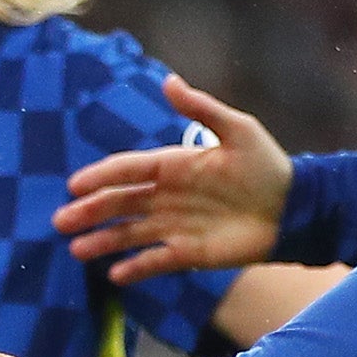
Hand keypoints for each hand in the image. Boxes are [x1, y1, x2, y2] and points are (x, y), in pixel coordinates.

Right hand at [58, 78, 291, 283]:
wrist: (296, 209)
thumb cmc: (268, 167)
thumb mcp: (238, 130)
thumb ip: (201, 109)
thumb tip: (168, 80)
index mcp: (175, 165)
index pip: (129, 170)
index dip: (101, 176)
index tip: (75, 185)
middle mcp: (168, 196)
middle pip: (120, 203)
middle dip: (90, 211)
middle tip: (61, 220)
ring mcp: (176, 226)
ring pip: (130, 234)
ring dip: (103, 241)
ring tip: (76, 250)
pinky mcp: (190, 253)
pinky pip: (156, 261)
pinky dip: (136, 268)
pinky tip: (114, 275)